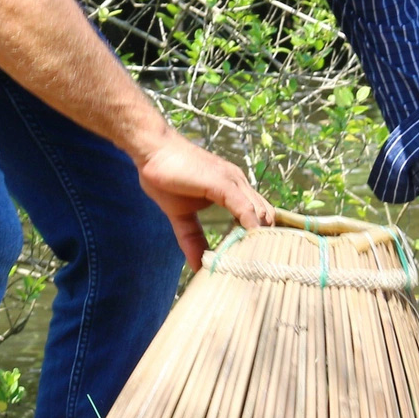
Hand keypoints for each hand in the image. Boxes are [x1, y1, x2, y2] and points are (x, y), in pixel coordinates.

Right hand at [134, 132, 273, 264]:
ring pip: (259, 213)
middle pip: (265, 216)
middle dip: (263, 242)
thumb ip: (193, 239)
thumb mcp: (181, 216)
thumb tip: (198, 267)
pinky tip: (249, 242)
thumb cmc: (166, 177)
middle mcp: (238, 184)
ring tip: (256, 260)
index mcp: (232, 190)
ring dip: (259, 238)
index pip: (257, 216)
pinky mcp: (223, 183)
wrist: (153, 150)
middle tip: (257, 265)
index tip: (254, 260)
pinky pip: (244, 207)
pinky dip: (249, 225)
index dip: (258, 238)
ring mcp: (233, 182)